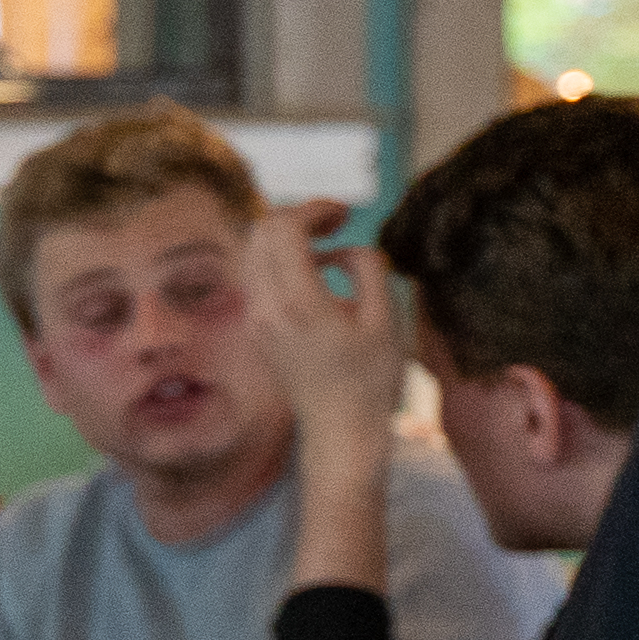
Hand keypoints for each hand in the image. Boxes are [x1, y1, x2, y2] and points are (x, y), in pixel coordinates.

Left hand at [241, 204, 407, 457]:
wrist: (339, 431)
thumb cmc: (370, 381)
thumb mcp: (385, 320)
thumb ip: (366, 269)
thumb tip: (343, 248)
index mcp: (297, 303)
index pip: (283, 229)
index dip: (314, 208)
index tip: (346, 213)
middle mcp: (265, 308)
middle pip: (260, 231)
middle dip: (298, 215)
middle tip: (338, 221)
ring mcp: (255, 318)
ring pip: (253, 251)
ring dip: (287, 236)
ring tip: (329, 239)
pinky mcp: (256, 327)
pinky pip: (257, 275)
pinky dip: (281, 259)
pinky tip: (317, 268)